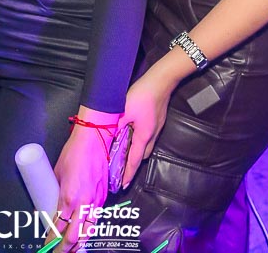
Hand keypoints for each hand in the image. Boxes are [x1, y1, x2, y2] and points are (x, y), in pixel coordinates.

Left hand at [54, 108, 116, 250]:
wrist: (94, 140)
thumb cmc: (74, 153)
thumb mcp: (56, 173)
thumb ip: (52, 190)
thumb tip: (45, 202)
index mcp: (68, 198)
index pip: (58, 227)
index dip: (51, 239)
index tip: (46, 244)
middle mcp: (83, 203)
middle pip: (74, 236)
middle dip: (66, 248)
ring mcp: (95, 201)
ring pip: (88, 231)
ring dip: (79, 243)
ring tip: (72, 249)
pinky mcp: (103, 197)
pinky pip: (96, 219)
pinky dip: (89, 229)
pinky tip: (84, 233)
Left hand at [118, 71, 175, 188]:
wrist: (160, 82)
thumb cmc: (142, 96)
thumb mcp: (124, 112)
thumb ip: (115, 126)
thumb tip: (107, 136)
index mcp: (144, 137)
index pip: (134, 161)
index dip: (128, 174)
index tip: (123, 185)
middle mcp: (152, 135)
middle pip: (142, 156)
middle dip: (132, 164)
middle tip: (121, 170)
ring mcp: (156, 128)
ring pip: (146, 146)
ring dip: (136, 152)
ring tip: (125, 154)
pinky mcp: (157, 121)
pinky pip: (148, 137)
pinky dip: (140, 141)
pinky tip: (133, 135)